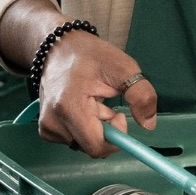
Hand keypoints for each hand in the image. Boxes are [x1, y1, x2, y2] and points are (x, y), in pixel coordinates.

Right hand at [33, 30, 158, 157]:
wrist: (58, 48)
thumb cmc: (90, 55)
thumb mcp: (123, 67)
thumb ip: (140, 95)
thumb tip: (149, 125)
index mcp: (69, 107)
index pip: (96, 146)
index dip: (115, 135)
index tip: (119, 114)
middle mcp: (53, 122)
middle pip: (91, 146)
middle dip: (106, 129)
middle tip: (105, 103)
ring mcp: (47, 127)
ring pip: (84, 144)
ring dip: (95, 128)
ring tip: (92, 101)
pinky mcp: (46, 129)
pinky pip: (74, 140)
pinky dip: (84, 128)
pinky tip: (82, 107)